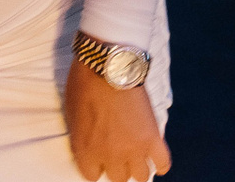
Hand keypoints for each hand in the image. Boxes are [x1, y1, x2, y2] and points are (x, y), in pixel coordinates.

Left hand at [64, 58, 169, 180]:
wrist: (109, 64)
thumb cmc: (84, 83)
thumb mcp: (71, 114)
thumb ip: (81, 136)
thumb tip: (88, 143)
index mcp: (86, 151)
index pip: (92, 175)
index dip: (96, 165)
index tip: (99, 158)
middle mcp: (110, 156)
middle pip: (117, 178)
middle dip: (117, 167)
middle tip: (118, 154)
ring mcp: (133, 149)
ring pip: (141, 176)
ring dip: (138, 167)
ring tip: (137, 158)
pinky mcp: (152, 138)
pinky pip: (162, 163)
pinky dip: (161, 164)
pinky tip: (157, 161)